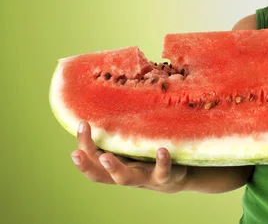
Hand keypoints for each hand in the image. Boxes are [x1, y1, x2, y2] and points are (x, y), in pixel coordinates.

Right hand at [71, 121, 187, 193]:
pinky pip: (162, 172)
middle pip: (100, 176)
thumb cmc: (147, 156)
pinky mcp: (164, 177)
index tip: (81, 123)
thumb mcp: (131, 146)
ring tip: (105, 156)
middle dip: (86, 166)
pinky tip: (162, 150)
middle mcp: (125, 174)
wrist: (175, 177)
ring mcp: (143, 178)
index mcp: (114, 166)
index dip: (84, 144)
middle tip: (75, 153)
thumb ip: (118, 134)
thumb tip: (104, 105)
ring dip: (114, 168)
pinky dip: (162, 162)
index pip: (92, 158)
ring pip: (125, 179)